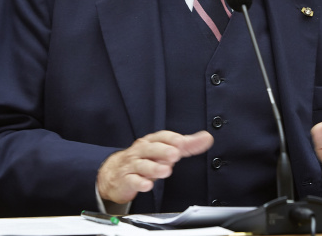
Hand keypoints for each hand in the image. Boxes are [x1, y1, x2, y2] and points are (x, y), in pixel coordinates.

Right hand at [97, 130, 213, 203]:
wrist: (115, 172)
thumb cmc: (144, 158)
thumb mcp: (166, 149)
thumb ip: (187, 145)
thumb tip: (207, 138)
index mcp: (152, 141)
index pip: (162, 137)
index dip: (172, 139)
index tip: (182, 142)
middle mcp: (142, 151)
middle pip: (151, 149)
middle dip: (163, 151)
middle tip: (175, 155)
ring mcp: (133, 165)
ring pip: (143, 165)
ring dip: (154, 167)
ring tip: (166, 170)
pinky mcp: (126, 179)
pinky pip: (132, 180)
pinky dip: (140, 183)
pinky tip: (147, 185)